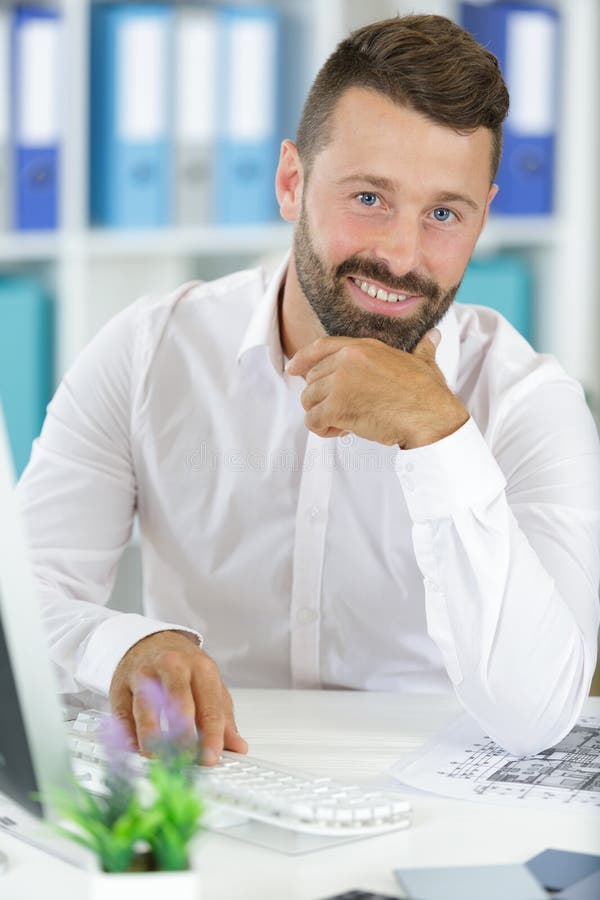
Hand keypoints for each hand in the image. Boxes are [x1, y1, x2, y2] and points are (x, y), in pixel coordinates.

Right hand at [109, 630, 247, 764]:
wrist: (150, 641)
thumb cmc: (183, 667)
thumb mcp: (209, 685)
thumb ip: (222, 717)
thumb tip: (238, 746)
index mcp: (201, 669)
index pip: (210, 706)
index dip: (212, 735)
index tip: (211, 758)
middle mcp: (173, 667)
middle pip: (179, 701)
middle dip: (183, 733)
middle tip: (186, 759)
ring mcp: (144, 675)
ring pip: (146, 706)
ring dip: (152, 735)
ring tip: (157, 756)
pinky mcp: (120, 686)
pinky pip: (123, 713)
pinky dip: (127, 733)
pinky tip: (134, 749)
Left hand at [286, 331, 468, 448]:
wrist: (430, 416)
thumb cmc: (429, 394)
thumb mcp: (424, 361)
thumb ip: (423, 348)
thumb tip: (433, 337)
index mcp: (362, 347)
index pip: (320, 347)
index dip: (302, 359)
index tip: (292, 368)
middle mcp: (347, 361)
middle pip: (312, 379)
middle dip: (321, 397)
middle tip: (341, 411)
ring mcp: (340, 383)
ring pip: (309, 400)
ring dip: (322, 415)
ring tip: (342, 423)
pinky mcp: (337, 408)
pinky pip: (313, 421)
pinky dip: (322, 430)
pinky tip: (340, 432)